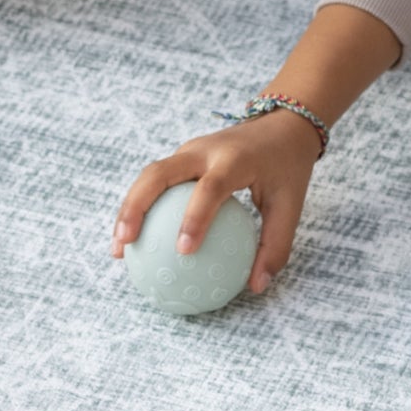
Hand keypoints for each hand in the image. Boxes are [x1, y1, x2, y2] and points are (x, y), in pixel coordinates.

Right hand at [112, 109, 323, 295]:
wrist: (281, 124)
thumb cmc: (286, 168)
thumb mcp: (290, 205)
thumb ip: (275, 245)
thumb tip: (256, 287)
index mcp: (234, 160)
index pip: (210, 188)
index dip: (194, 217)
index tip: (183, 251)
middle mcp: (204, 150)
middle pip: (159, 173)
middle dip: (137, 206)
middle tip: (126, 244)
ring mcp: (189, 150)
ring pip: (149, 175)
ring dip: (129, 208)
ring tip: (119, 249)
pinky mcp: (182, 156)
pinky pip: (156, 181)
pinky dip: (141, 206)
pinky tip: (134, 239)